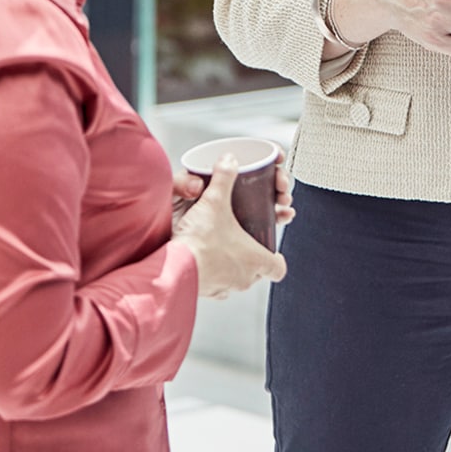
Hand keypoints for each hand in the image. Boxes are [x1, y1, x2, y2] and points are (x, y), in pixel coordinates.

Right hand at [169, 157, 287, 298]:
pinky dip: (214, 274)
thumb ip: (224, 178)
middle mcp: (244, 279)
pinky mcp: (206, 291)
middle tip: (244, 240)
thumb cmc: (200, 241)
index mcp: (256, 259)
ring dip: (233, 266)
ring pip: (237, 279)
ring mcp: (225, 288)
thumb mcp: (214, 202)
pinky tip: (204, 259)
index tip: (270, 247)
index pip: (278, 267)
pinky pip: (216, 285)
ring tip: (223, 248)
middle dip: (252, 256)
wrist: (171, 267)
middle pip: (257, 272)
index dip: (276, 257)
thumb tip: (229, 160)